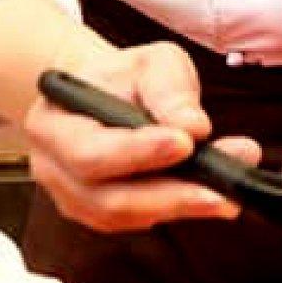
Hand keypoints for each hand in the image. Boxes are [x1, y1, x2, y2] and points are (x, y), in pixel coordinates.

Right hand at [20, 42, 250, 231]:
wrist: (106, 93)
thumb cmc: (125, 77)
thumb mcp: (151, 62)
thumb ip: (170, 88)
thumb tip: (193, 127)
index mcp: (52, 125)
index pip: (89, 151)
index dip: (138, 152)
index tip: (186, 143)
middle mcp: (54, 170)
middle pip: (108, 198)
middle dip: (170, 194)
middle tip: (221, 189)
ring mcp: (75, 198)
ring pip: (126, 216)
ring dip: (182, 207)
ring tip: (229, 194)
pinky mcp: (101, 214)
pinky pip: (138, 220)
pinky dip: (177, 209)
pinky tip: (212, 196)